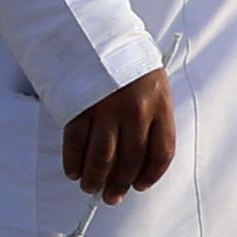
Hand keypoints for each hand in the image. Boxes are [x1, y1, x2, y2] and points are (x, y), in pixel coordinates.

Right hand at [60, 69, 175, 200]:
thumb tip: (140, 161)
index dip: (151, 174)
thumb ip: (153, 119)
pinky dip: (74, 162)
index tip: (140, 186)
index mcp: (160, 106)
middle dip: (120, 184)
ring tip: (91, 188)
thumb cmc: (131, 67)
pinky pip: (76, 144)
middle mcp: (136, 111)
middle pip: (130, 160)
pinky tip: (74, 172)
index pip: (162, 152)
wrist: (102, 39)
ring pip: (102, 158)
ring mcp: (107, 110)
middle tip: (111, 197)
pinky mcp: (80, 108)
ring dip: (95, 179)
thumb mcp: (155, 88)